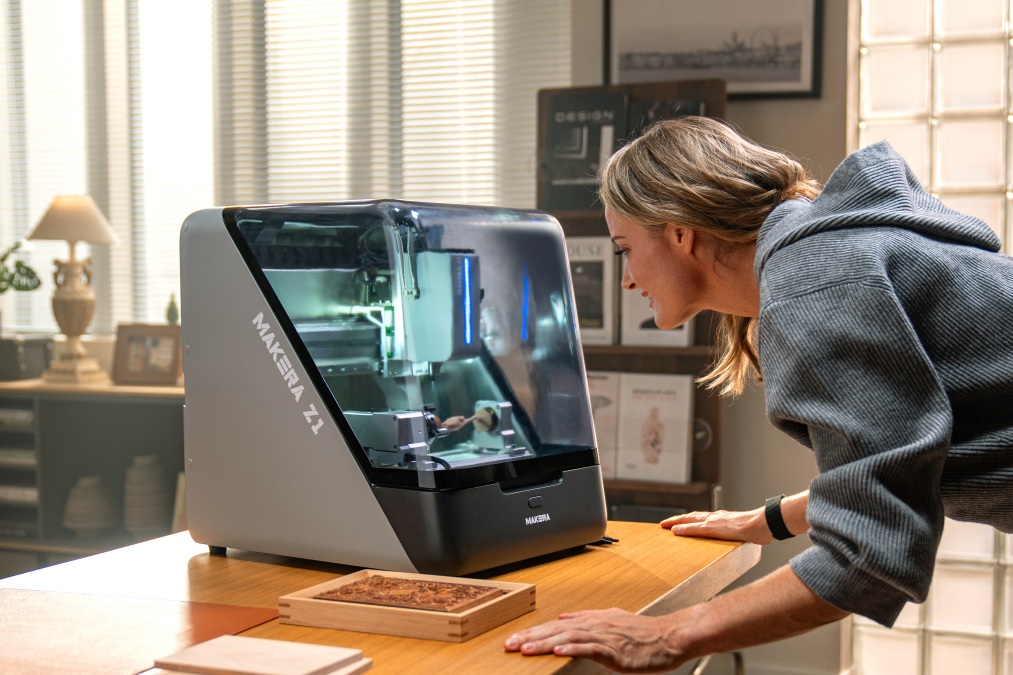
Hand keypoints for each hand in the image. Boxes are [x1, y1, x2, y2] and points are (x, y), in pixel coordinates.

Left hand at [503, 607, 685, 672]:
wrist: (669, 636)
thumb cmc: (643, 633)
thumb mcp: (611, 620)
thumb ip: (586, 619)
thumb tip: (563, 617)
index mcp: (592, 619)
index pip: (556, 625)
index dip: (533, 632)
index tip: (513, 640)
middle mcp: (595, 624)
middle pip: (556, 629)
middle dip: (530, 637)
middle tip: (508, 645)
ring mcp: (604, 636)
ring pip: (568, 637)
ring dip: (545, 642)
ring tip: (525, 649)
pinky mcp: (615, 649)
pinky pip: (590, 647)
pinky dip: (573, 647)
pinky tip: (558, 650)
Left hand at [662, 490, 810, 543]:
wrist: (765, 524)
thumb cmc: (759, 528)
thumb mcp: (745, 531)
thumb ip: (739, 533)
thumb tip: (740, 538)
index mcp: (722, 519)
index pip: (701, 518)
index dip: (688, 520)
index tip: (678, 523)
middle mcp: (716, 517)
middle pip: (692, 517)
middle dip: (677, 520)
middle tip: (664, 524)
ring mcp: (715, 522)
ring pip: (691, 520)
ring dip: (676, 522)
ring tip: (664, 525)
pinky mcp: (716, 528)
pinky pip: (696, 529)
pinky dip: (684, 529)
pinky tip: (675, 531)